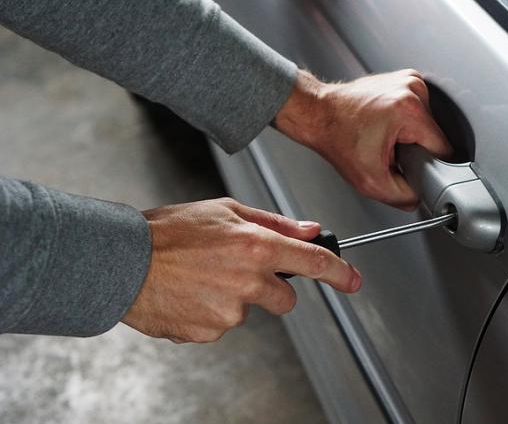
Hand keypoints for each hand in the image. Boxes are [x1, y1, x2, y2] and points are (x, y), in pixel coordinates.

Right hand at [121, 198, 360, 342]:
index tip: (353, 280)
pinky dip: (209, 312)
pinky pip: (221, 325)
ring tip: (200, 277)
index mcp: (256, 246)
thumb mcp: (224, 210)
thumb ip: (274, 223)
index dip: (340, 273)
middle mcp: (248, 281)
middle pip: (285, 298)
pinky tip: (189, 293)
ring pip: (249, 310)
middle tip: (236, 270)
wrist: (120, 262)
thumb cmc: (167, 232)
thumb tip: (310, 230)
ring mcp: (229, 311)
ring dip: (233, 298)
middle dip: (271, 288)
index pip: (313, 263)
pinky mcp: (210, 332)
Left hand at [274, 69, 451, 209]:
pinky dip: (406, 121)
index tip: (409, 165)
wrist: (318, 114)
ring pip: (428, 124)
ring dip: (411, 135)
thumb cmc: (337, 137)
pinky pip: (419, 111)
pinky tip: (387, 125)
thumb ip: (402, 197)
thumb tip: (419, 197)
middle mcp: (412, 89)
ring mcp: (409, 80)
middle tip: (390, 151)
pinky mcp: (405, 79)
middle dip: (416, 149)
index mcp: (409, 110)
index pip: (443, 148)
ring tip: (386, 136)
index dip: (428, 164)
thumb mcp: (370, 181)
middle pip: (434, 135)